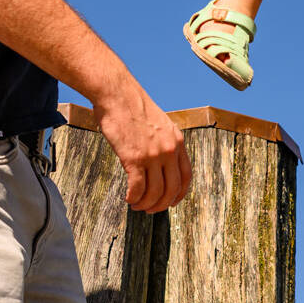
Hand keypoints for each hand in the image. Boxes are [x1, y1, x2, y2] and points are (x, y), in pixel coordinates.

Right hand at [91, 77, 191, 212]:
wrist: (117, 93)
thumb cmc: (132, 107)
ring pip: (155, 192)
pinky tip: (128, 199)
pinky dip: (134, 198)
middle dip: (162, 204)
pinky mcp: (134, 158)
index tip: (171, 202)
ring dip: (146, 204)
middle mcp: (169, 150)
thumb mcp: (160, 123)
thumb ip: (164, 142)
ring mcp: (153, 155)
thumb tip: (159, 162)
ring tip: (137, 205)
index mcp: (177, 141)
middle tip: (150, 210)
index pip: (186, 176)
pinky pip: (137, 188)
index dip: (180, 194)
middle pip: (172, 189)